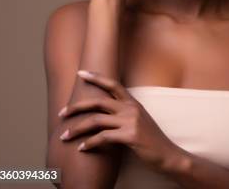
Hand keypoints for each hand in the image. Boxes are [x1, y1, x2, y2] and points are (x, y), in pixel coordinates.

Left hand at [58, 70, 180, 172]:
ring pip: (96, 121)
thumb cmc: (150, 140)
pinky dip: (89, 143)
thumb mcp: (139, 121)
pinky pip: (102, 137)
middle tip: (61, 113)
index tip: (80, 73)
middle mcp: (131, 108)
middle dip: (76, 107)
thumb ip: (123, 115)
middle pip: (98, 101)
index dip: (96, 77)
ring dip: (77, 129)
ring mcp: (131, 121)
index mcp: (133, 103)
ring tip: (64, 135)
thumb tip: (102, 115)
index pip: (113, 84)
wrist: (167, 154)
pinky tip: (82, 148)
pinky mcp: (130, 136)